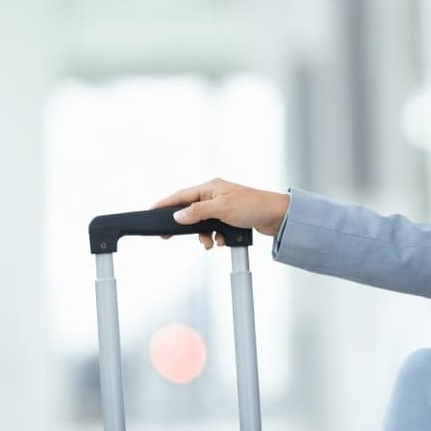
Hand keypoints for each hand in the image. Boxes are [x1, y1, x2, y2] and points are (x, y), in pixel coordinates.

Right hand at [152, 178, 290, 249]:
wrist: (278, 217)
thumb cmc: (254, 206)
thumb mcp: (221, 209)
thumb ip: (197, 212)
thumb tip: (177, 216)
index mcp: (211, 188)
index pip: (182, 195)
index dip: (166, 204)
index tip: (151, 211)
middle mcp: (216, 196)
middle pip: (190, 211)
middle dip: (186, 226)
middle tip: (170, 237)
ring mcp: (224, 208)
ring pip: (203, 224)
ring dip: (204, 235)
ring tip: (210, 243)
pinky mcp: (232, 219)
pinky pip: (216, 230)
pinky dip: (217, 237)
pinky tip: (223, 241)